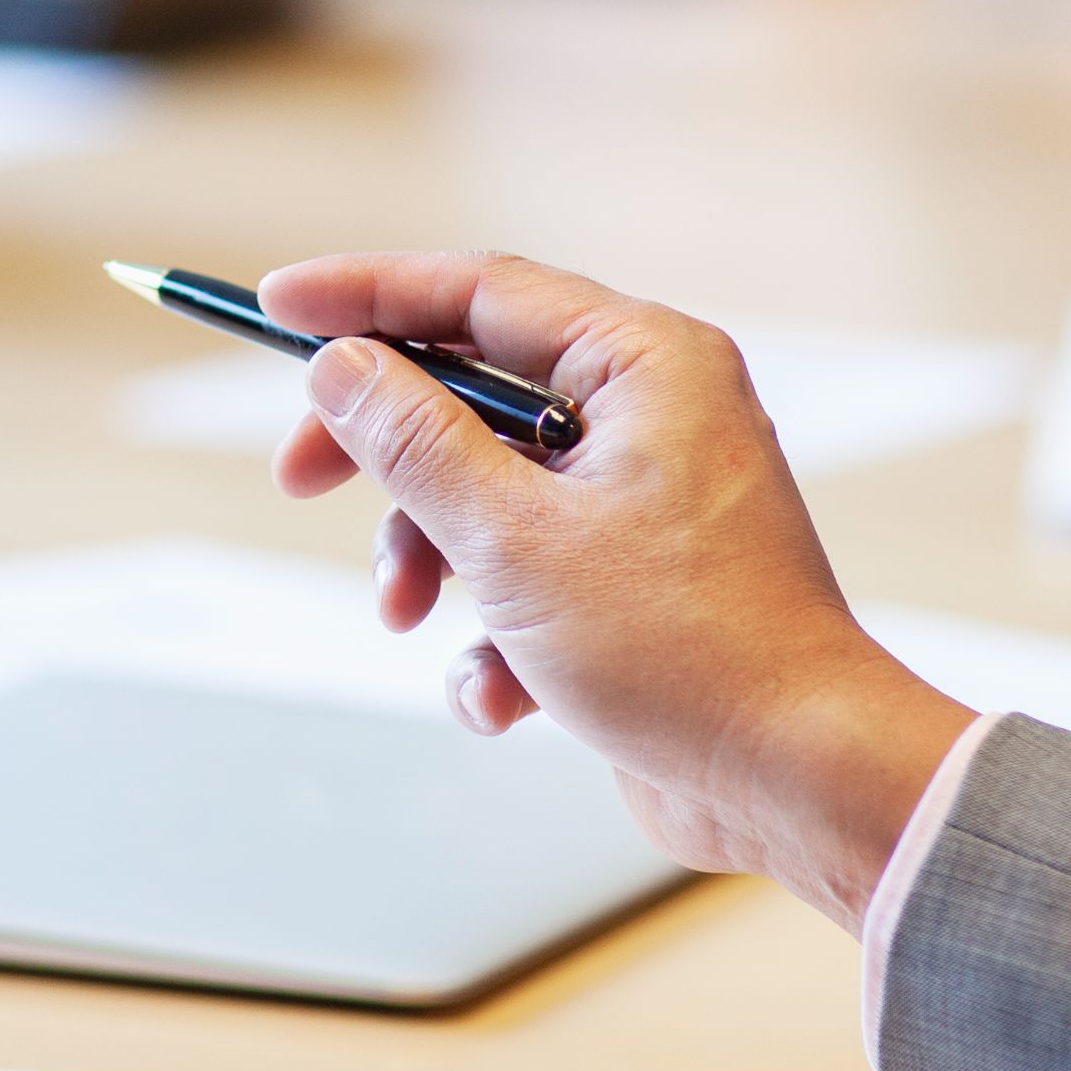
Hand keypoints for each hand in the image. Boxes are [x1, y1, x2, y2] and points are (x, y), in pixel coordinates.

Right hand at [261, 254, 976, 928]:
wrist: (795, 779)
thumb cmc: (685, 649)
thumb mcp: (513, 538)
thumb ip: (413, 443)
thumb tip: (342, 368)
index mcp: (645, 365)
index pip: (478, 292)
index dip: (365, 296)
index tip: (274, 307)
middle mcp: (654, 413)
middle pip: (471, 392)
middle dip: (385, 454)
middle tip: (299, 480)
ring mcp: (648, 498)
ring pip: (486, 491)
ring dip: (432, 559)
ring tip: (413, 619)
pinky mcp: (638, 581)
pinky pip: (528, 572)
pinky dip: (494, 634)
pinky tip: (505, 698)